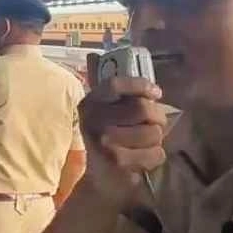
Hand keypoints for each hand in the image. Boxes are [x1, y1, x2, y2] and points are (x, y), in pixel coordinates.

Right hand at [82, 53, 169, 175]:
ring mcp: (108, 144)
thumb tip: (93, 55)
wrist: (76, 177)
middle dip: (157, 116)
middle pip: (143, 109)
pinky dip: (155, 155)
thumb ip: (96, 86)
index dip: (140, 85)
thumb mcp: (89, 109)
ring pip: (152, 133)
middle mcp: (97, 121)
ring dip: (155, 138)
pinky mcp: (119, 165)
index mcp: (90, 103)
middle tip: (155, 121)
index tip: (156, 92)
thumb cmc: (86, 138)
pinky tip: (145, 155)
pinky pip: (154, 154)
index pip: (117, 84)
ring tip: (147, 140)